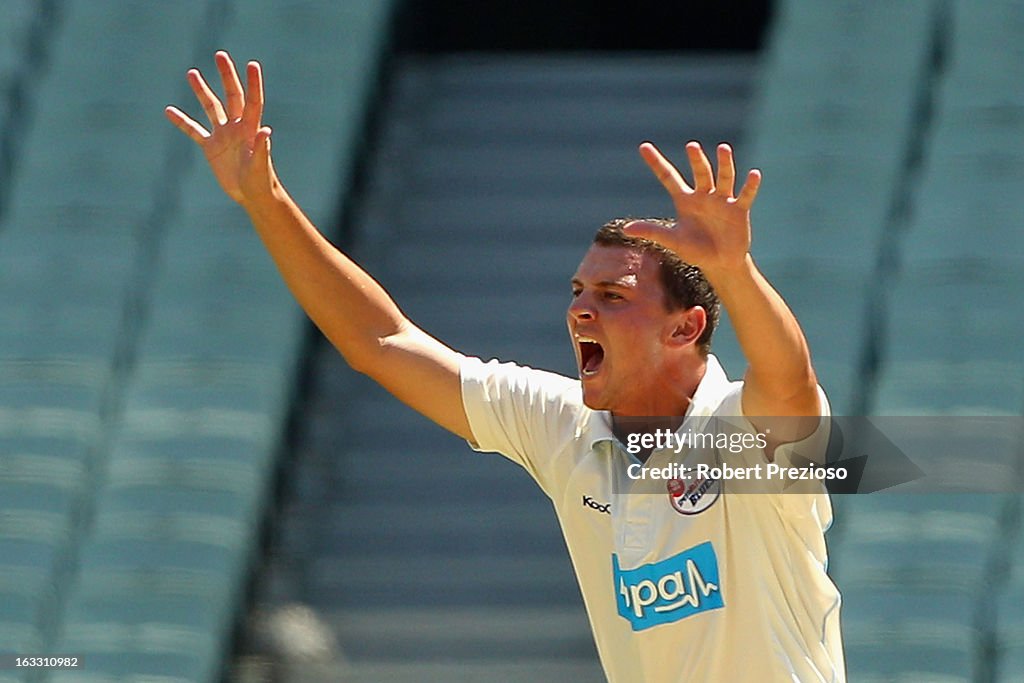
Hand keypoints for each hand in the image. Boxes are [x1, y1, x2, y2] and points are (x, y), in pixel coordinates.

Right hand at [164, 51, 274, 204]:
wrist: (251, 195)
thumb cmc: (261, 181)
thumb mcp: (261, 166)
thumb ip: (263, 148)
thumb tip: (266, 131)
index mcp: (250, 128)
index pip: (252, 101)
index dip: (253, 83)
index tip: (252, 64)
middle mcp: (237, 127)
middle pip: (231, 96)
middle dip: (226, 76)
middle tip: (220, 55)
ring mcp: (223, 135)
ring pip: (210, 108)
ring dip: (202, 91)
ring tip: (192, 73)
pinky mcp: (211, 147)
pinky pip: (194, 131)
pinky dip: (182, 122)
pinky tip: (169, 111)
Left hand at [625, 141, 760, 275]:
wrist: (720, 263)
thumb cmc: (695, 250)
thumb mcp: (673, 240)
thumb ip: (652, 232)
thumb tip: (625, 229)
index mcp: (685, 200)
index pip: (668, 176)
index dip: (655, 162)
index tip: (643, 146)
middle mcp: (704, 195)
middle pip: (700, 173)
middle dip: (697, 160)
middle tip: (691, 147)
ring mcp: (722, 201)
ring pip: (723, 178)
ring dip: (724, 164)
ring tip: (723, 148)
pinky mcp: (739, 210)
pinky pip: (745, 195)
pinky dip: (750, 185)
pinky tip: (753, 174)